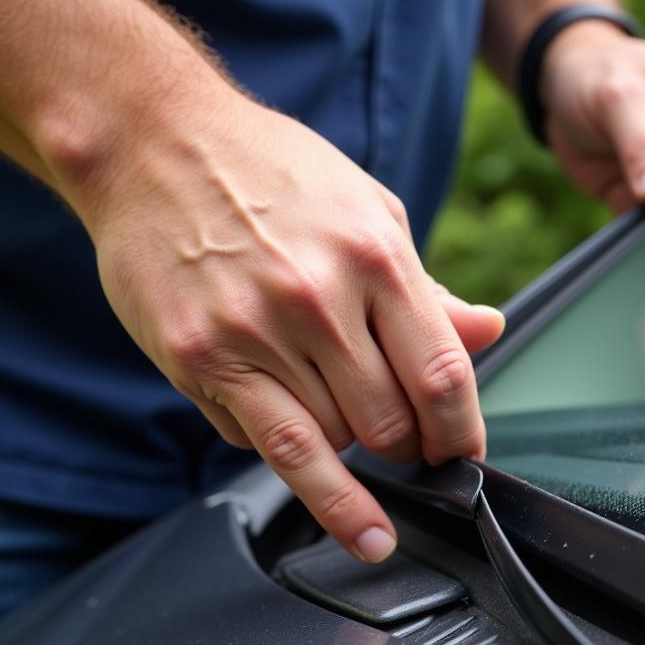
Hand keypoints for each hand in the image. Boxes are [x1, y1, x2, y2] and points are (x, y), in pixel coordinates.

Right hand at [83, 87, 504, 562]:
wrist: (154, 143)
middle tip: (403, 439)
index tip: (463, 457)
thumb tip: (489, 332)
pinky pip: (269, 448)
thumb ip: (428, 290)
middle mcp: (317, 300)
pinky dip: (312, 483)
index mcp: (375, 258)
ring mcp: (253, 334)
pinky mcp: (200, 361)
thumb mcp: (370, 211)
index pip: (442, 377)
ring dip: (351, 446)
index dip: (461, 434)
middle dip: (408, 446)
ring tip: (339, 409)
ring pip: (334, 443)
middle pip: (390, 425)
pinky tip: (340, 501)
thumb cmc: (274, 176)